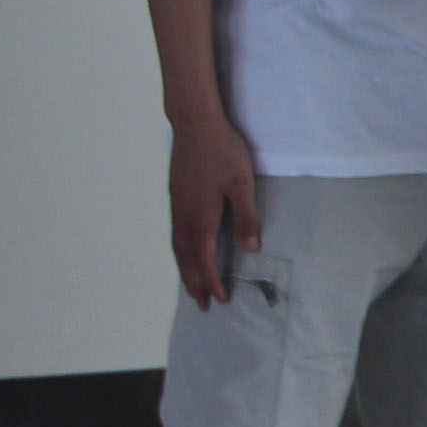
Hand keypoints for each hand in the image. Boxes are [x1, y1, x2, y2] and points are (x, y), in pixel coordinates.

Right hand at [168, 114, 261, 306]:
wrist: (194, 122)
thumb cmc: (222, 150)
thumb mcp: (242, 183)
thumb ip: (246, 217)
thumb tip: (250, 248)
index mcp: (201, 216)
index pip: (204, 258)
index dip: (211, 281)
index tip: (219, 299)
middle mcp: (184, 214)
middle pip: (186, 257)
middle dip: (194, 283)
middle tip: (201, 304)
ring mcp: (177, 204)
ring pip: (177, 246)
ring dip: (184, 269)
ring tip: (192, 285)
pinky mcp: (175, 194)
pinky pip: (175, 233)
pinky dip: (180, 251)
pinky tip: (185, 250)